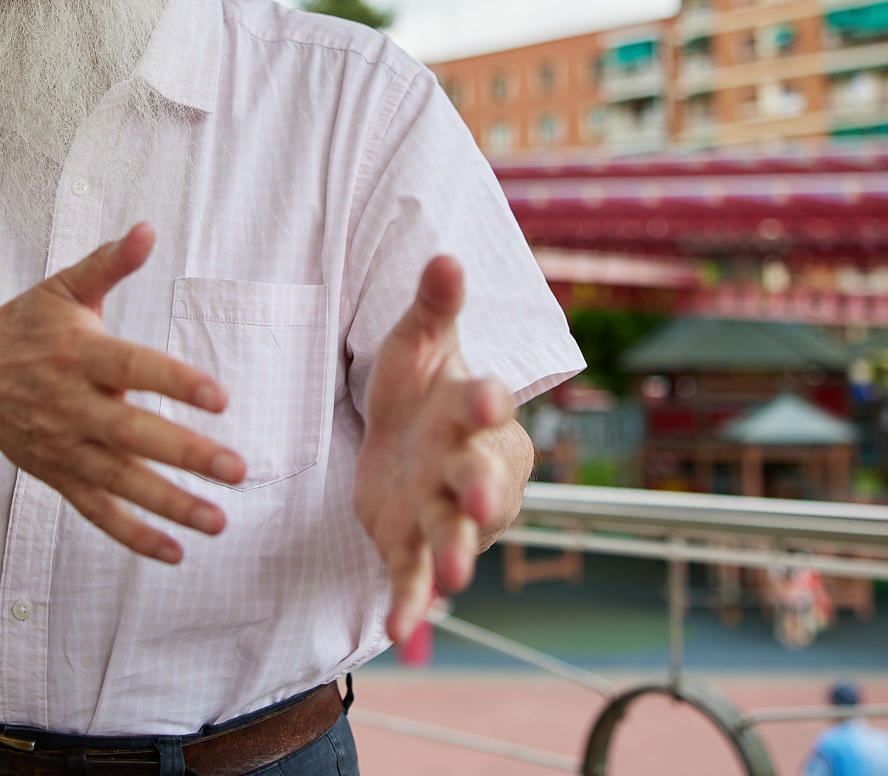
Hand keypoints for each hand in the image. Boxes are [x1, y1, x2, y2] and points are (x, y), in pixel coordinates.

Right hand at [0, 223, 245, 563]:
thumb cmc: (24, 327)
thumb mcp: (63, 287)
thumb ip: (110, 263)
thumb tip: (148, 228)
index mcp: (78, 354)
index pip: (133, 369)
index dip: (176, 383)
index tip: (221, 397)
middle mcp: (71, 405)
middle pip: (132, 435)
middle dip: (185, 454)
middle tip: (236, 469)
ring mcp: (63, 446)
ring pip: (120, 482)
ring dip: (170, 504)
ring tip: (220, 519)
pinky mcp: (57, 476)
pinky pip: (97, 512)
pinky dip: (134, 535)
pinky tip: (177, 551)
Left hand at [353, 255, 516, 641]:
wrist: (410, 436)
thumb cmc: (420, 384)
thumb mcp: (418, 341)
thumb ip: (433, 307)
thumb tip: (444, 255)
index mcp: (468, 410)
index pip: (483, 405)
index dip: (485, 403)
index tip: (488, 397)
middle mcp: (465, 464)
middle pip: (478, 478)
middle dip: (481, 491)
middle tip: (482, 501)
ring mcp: (442, 510)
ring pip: (454, 535)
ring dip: (456, 556)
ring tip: (457, 578)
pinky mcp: (412, 545)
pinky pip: (413, 577)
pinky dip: (409, 605)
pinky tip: (399, 632)